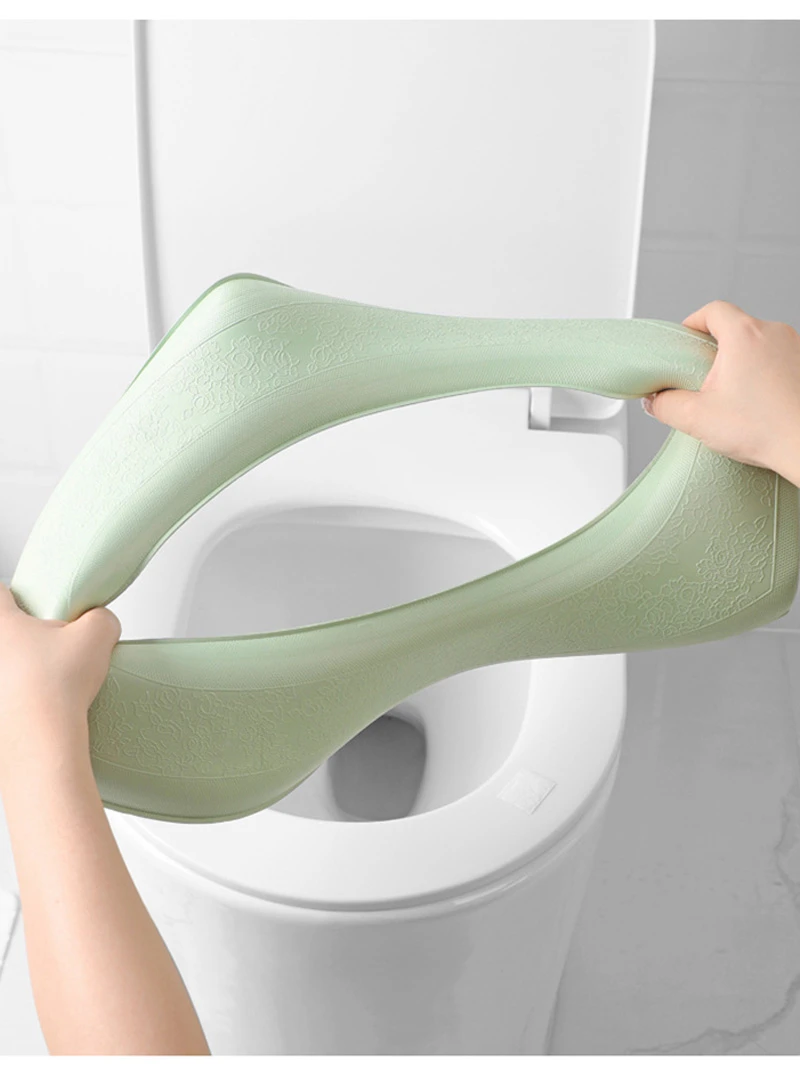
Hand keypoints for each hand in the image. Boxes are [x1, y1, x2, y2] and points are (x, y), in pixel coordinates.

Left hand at [0, 582, 119, 786]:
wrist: (40, 742)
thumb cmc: (56, 687)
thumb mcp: (97, 636)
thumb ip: (102, 619)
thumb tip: (100, 623)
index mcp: (1, 624)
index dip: (12, 594)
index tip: (26, 603)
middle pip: (3, 633)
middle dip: (21, 638)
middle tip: (45, 647)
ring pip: (4, 668)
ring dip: (18, 671)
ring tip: (44, 684)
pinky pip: (6, 701)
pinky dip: (17, 704)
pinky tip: (37, 712)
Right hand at [642, 300, 799, 487]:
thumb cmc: (767, 429)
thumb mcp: (697, 419)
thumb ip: (665, 405)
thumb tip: (656, 401)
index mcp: (744, 335)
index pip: (713, 310)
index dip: (694, 322)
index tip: (686, 341)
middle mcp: (774, 334)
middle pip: (735, 326)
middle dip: (716, 349)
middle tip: (705, 378)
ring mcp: (795, 348)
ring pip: (758, 343)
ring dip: (742, 362)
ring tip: (733, 394)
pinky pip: (778, 358)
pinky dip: (764, 372)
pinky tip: (757, 401)